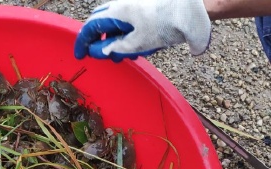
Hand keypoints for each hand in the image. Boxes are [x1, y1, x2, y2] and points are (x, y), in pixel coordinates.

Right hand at [74, 0, 210, 61]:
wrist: (194, 9)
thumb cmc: (166, 24)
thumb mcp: (137, 43)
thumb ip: (114, 48)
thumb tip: (97, 51)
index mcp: (118, 12)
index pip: (90, 27)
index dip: (82, 42)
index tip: (80, 55)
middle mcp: (123, 5)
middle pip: (101, 23)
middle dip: (101, 41)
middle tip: (107, 56)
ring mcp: (135, 5)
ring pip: (116, 23)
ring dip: (117, 40)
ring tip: (130, 54)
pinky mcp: (145, 8)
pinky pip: (130, 21)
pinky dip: (130, 34)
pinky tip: (142, 45)